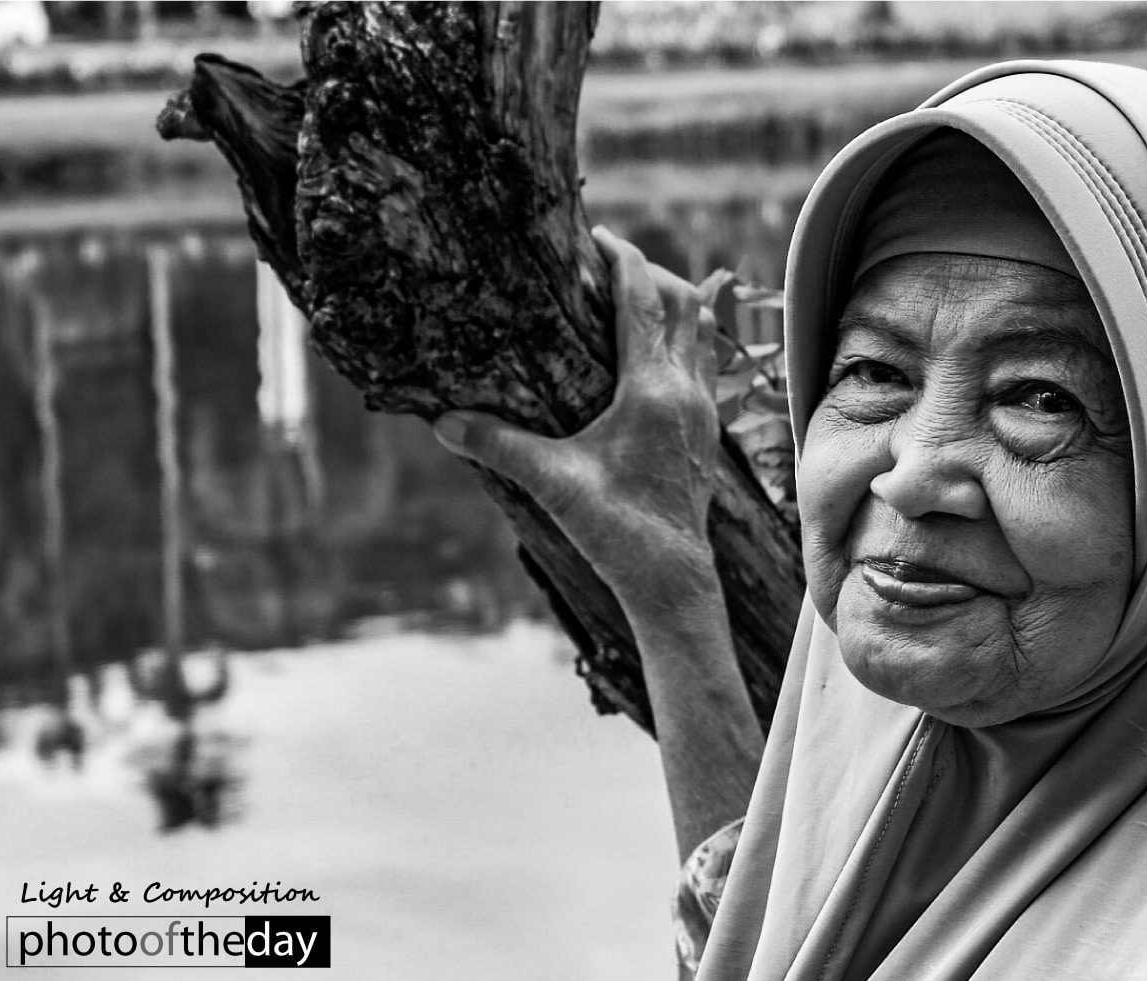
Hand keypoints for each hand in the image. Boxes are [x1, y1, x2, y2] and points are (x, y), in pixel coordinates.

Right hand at [433, 227, 720, 606]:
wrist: (672, 579)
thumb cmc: (617, 531)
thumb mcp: (552, 483)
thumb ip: (497, 446)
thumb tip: (440, 422)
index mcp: (652, 390)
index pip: (643, 300)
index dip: (622, 259)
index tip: (597, 235)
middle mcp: (687, 392)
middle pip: (684, 303)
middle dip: (650, 273)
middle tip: (611, 263)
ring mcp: (703, 413)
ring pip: (701, 333)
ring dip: (675, 304)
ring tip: (637, 297)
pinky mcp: (706, 434)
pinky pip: (704, 365)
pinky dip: (684, 341)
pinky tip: (655, 358)